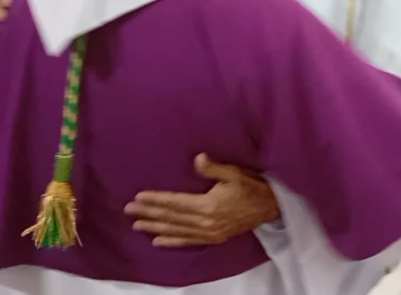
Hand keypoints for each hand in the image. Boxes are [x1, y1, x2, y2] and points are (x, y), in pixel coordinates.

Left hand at [125, 153, 279, 246]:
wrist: (271, 207)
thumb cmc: (252, 186)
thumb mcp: (235, 173)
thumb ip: (214, 168)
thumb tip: (197, 158)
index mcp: (208, 205)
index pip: (175, 203)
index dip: (156, 200)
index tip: (138, 197)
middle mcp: (205, 222)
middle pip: (171, 217)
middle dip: (149, 213)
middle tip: (129, 210)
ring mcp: (209, 232)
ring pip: (176, 230)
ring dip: (155, 227)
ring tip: (137, 224)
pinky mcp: (213, 238)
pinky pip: (188, 241)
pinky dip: (171, 241)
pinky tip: (158, 240)